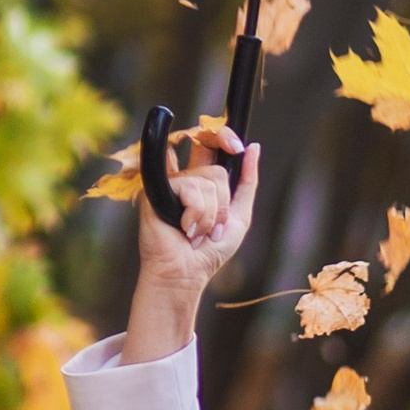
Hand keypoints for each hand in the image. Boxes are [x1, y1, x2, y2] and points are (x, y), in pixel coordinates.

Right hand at [121, 129, 257, 364]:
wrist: (185, 273)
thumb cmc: (209, 251)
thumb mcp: (239, 215)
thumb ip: (247, 182)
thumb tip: (254, 147)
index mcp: (202, 180)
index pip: (211, 144)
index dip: (223, 137)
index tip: (238, 146)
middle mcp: (184, 178)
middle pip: (214, 163)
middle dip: (223, 199)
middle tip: (216, 226)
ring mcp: (169, 183)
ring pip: (208, 180)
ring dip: (212, 215)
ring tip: (197, 233)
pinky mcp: (155, 189)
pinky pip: (190, 188)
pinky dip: (197, 213)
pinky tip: (186, 229)